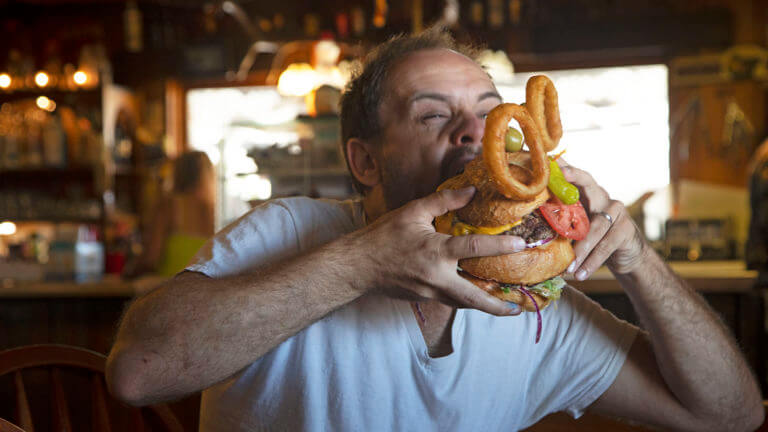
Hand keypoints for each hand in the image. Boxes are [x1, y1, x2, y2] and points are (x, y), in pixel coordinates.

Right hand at [354, 187, 524, 315]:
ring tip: (503, 306)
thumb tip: (471, 191)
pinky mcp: (422, 299)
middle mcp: (436, 278)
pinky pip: (449, 300)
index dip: (500, 246)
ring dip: (483, 306)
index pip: (475, 248)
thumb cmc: (382, 236)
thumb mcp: (413, 212)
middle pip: (474, 298)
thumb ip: (444, 201)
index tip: (521, 245)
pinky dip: (464, 299)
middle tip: (517, 309)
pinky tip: (473, 294)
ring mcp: (429, 293)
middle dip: (497, 307)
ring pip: (463, 303)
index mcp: (436, 252)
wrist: (357, 266)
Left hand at [558, 160, 647, 279]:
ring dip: (580, 248)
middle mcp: (602, 196)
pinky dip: (591, 262)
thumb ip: (558, 216)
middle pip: (588, 184)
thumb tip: (526, 214)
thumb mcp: (575, 224)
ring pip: (596, 226)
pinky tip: (579, 274)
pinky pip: (606, 246)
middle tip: (559, 180)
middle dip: (574, 179)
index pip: (574, 175)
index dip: (564, 166)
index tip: (551, 159)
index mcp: (586, 193)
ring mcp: (616, 211)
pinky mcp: (625, 230)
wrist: (625, 254)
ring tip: (567, 266)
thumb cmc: (591, 237)